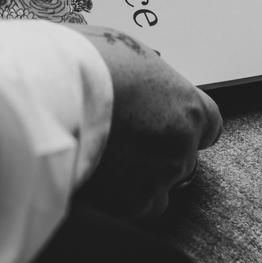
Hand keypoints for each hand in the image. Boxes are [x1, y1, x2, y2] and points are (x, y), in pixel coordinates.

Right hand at [77, 27, 222, 220]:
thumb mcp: (123, 51)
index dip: (185, 128)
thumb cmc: (83, 64)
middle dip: (155, 155)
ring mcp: (156, 179)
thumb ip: (140, 78)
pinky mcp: (128, 204)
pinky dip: (113, 200)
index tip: (168, 127)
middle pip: (182, 160)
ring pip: (156, 193)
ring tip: (103, 165)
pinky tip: (91, 180)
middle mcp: (179, 147)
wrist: (52, 98)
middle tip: (121, 143)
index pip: (209, 126)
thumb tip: (131, 79)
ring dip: (136, 183)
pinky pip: (128, 210)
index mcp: (186, 107)